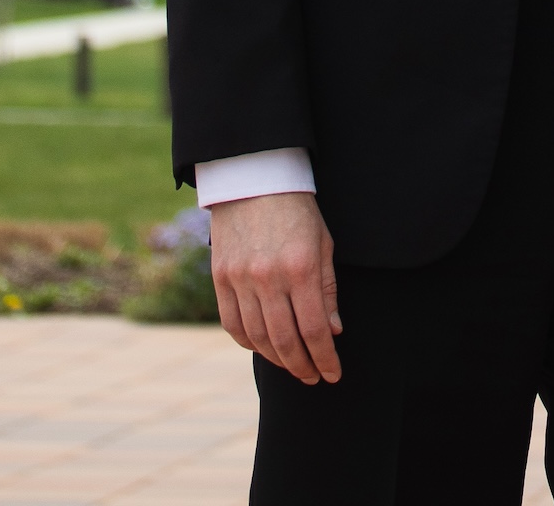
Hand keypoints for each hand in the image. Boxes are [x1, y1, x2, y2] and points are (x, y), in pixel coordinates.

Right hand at [208, 192, 342, 384]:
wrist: (254, 177)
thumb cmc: (297, 210)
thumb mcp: (323, 242)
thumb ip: (327, 289)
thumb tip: (333, 332)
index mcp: (301, 266)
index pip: (314, 329)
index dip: (325, 358)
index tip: (333, 374)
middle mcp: (269, 276)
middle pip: (286, 341)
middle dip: (303, 366)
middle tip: (313, 377)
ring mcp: (240, 278)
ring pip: (258, 338)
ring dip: (278, 360)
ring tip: (293, 365)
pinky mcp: (220, 277)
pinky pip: (233, 325)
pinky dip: (249, 343)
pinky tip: (264, 348)